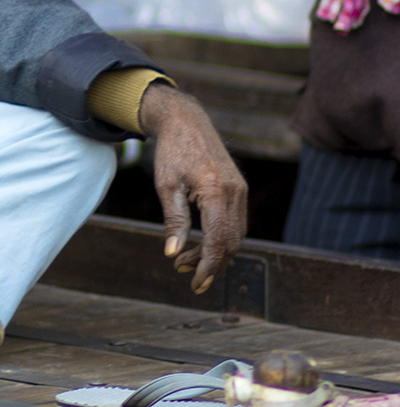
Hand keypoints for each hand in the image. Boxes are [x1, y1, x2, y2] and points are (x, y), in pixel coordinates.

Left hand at [141, 81, 246, 293]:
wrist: (186, 122)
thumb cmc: (172, 152)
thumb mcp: (166, 186)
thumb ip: (173, 221)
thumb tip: (172, 253)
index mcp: (216, 191)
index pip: (218, 241)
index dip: (208, 266)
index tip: (196, 284)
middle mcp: (234, 192)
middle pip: (231, 242)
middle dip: (210, 263)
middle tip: (182, 270)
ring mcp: (240, 190)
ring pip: (236, 235)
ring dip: (215, 252)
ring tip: (185, 259)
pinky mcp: (238, 189)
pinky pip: (235, 222)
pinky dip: (221, 237)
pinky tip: (200, 242)